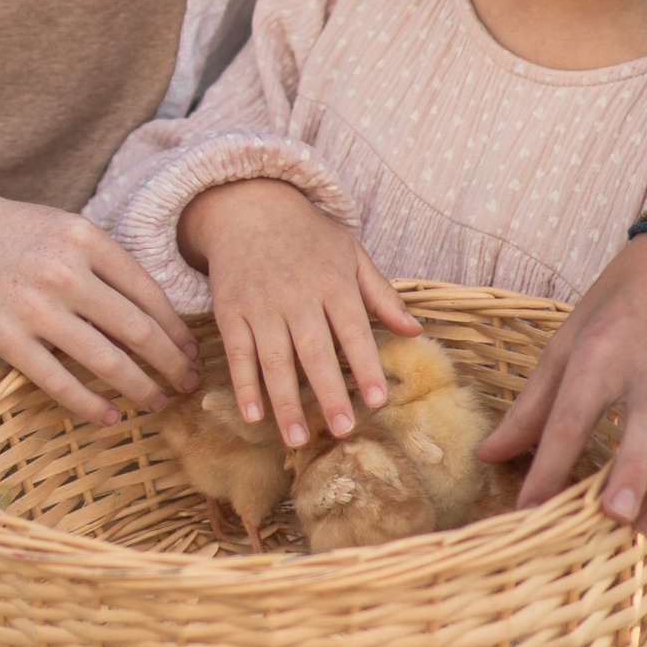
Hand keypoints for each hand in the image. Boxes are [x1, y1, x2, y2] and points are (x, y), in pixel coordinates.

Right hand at [0, 192, 198, 425]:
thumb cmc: (11, 232)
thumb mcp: (64, 229)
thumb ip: (103, 266)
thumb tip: (152, 317)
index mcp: (86, 240)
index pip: (150, 295)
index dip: (177, 331)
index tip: (191, 352)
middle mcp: (66, 273)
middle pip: (138, 332)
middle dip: (172, 365)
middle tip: (188, 384)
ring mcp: (35, 308)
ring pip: (107, 361)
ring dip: (140, 388)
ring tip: (156, 402)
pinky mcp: (6, 338)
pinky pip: (59, 381)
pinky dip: (89, 405)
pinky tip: (108, 416)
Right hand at [176, 178, 418, 450]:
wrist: (248, 206)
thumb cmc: (308, 236)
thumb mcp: (351, 253)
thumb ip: (382, 294)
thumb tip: (416, 331)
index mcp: (333, 282)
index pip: (353, 330)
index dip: (366, 365)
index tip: (379, 401)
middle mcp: (297, 295)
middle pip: (314, 350)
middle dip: (328, 393)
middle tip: (342, 432)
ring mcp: (261, 305)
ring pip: (273, 359)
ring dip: (285, 401)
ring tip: (297, 440)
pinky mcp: (230, 311)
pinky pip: (238, 353)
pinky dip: (244, 385)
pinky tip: (254, 415)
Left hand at [482, 184, 646, 532]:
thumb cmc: (628, 296)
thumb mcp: (573, 333)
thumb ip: (534, 399)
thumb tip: (488, 453)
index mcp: (602, 348)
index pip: (571, 413)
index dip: (548, 465)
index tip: (527, 512)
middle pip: (643, 426)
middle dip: (629, 474)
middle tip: (611, 519)